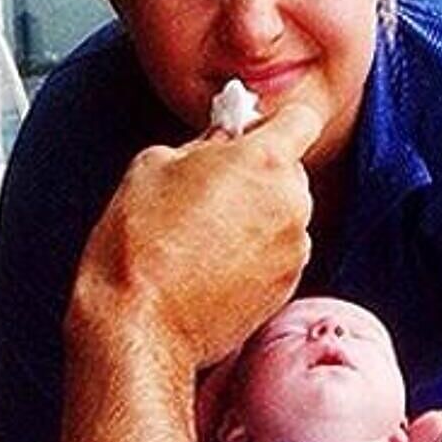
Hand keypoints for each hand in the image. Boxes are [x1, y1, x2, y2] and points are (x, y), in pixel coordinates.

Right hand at [66, 104, 323, 369]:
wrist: (141, 322)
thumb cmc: (139, 240)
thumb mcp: (155, 163)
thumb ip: (203, 143)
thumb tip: (223, 141)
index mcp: (265, 161)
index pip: (301, 119)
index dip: (274, 123)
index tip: (248, 134)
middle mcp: (292, 204)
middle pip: (291, 172)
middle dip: (260, 174)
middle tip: (212, 189)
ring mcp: (295, 251)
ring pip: (286, 216)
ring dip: (258, 217)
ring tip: (206, 236)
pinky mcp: (288, 288)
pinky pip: (279, 255)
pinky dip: (256, 255)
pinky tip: (213, 266)